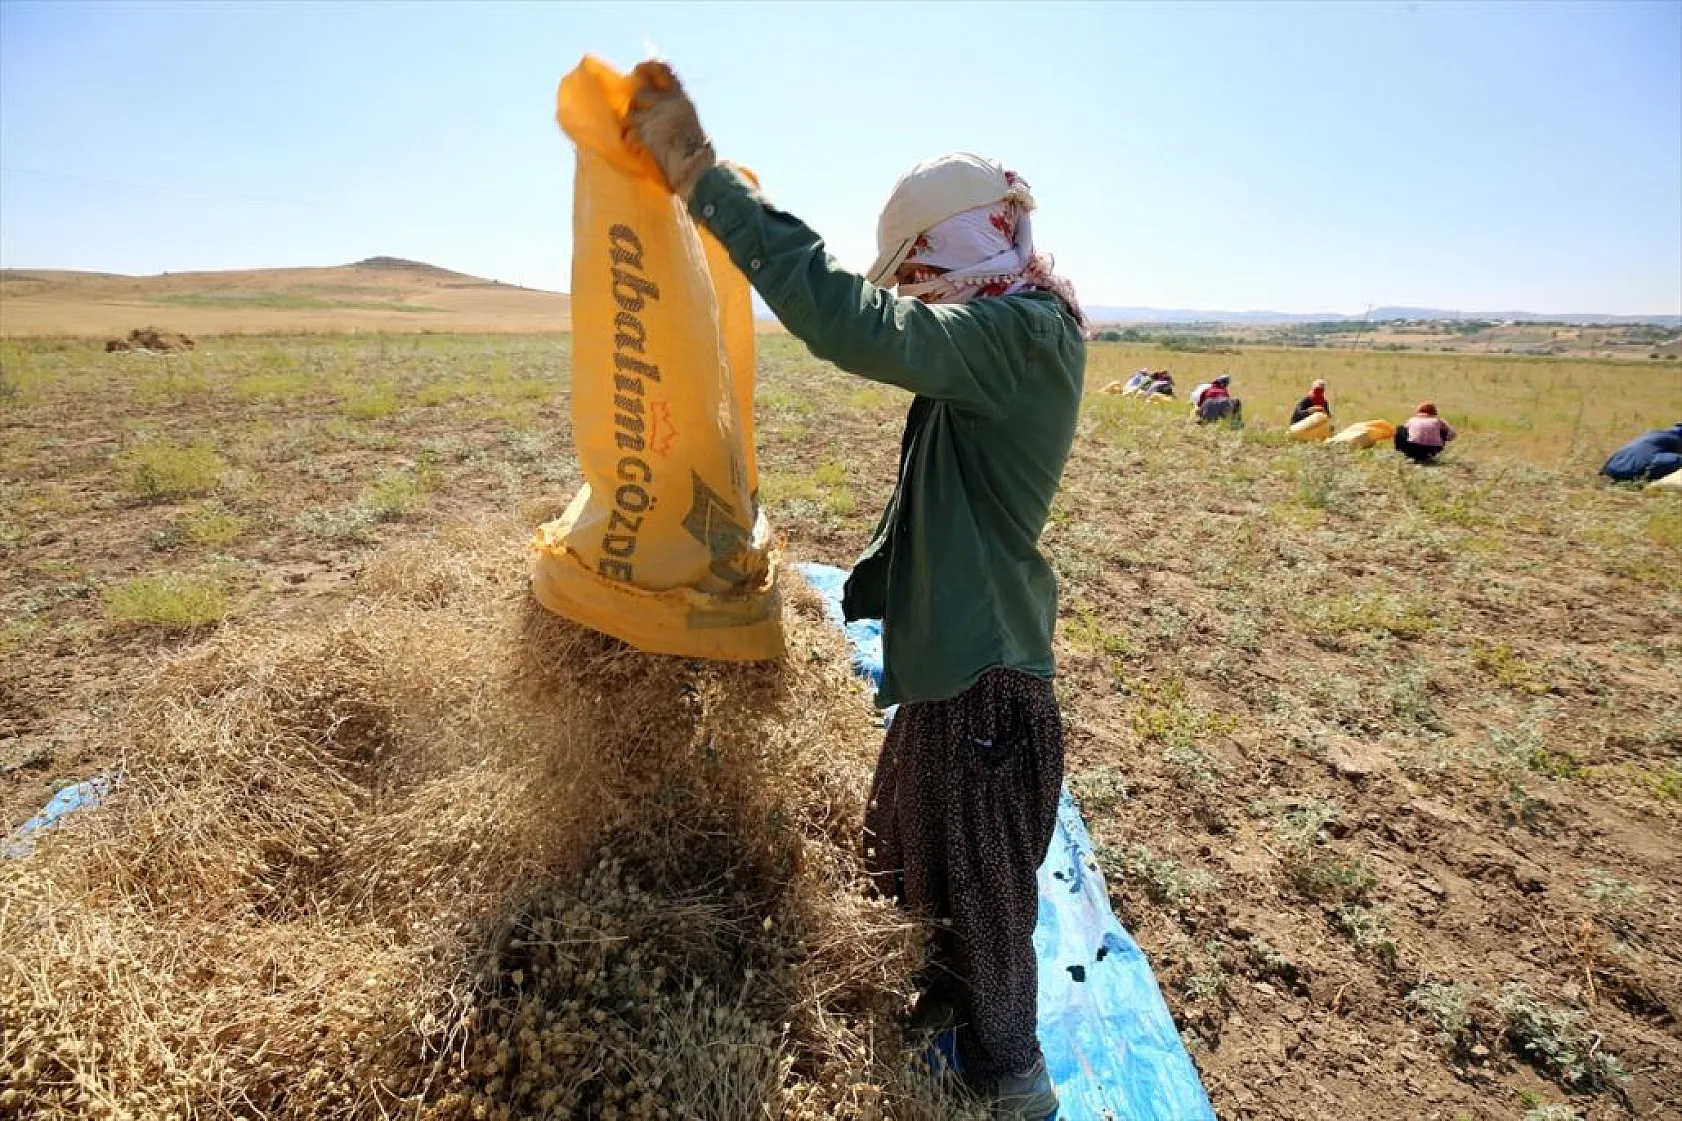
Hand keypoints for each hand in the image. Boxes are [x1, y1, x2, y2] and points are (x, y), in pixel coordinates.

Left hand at [625, 61, 715, 200]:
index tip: (638, 69)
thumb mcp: (690, 127)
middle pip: (640, 95)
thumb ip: (674, 116)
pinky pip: (629, 134)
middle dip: (635, 107)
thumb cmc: (698, 157)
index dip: (649, 68)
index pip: (664, 73)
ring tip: (634, 137)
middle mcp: (668, 105)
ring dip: (630, 126)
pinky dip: (629, 142)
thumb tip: (655, 113)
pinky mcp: (645, 135)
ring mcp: (656, 119)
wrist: (698, 172)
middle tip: (636, 118)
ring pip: (630, 114)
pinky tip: (635, 149)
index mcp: (683, 101)